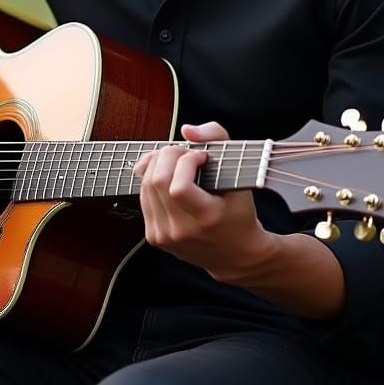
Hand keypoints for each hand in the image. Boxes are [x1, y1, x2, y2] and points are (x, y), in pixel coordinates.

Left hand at [132, 121, 275, 279]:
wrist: (236, 254)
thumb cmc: (239, 212)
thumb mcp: (240, 175)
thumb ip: (217, 139)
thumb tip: (186, 130)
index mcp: (204, 220)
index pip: (178, 187)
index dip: (186, 162)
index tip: (202, 157)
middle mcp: (180, 231)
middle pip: (156, 181)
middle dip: (169, 156)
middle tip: (186, 154)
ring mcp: (164, 236)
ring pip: (145, 186)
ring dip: (159, 165)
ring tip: (178, 162)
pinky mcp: (154, 236)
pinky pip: (143, 197)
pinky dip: (152, 180)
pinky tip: (168, 176)